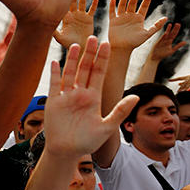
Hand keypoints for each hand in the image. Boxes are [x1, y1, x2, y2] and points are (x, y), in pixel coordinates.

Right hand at [44, 37, 138, 156]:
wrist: (66, 152)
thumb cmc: (87, 142)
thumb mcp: (106, 128)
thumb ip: (120, 111)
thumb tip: (135, 97)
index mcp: (93, 98)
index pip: (99, 74)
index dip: (103, 59)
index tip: (107, 44)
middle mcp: (80, 94)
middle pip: (86, 69)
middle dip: (90, 54)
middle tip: (94, 37)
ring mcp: (66, 97)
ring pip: (71, 73)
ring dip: (74, 59)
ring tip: (78, 44)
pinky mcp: (54, 101)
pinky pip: (54, 84)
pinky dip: (55, 73)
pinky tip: (56, 61)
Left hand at [54, 0, 97, 48]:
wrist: (80, 47)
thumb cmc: (68, 44)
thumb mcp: (59, 37)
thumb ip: (53, 31)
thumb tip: (42, 25)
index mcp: (65, 17)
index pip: (64, 5)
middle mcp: (73, 14)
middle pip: (73, 1)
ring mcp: (81, 16)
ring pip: (82, 3)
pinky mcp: (89, 19)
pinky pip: (92, 10)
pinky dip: (94, 4)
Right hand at [107, 0, 166, 50]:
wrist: (122, 49)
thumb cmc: (135, 43)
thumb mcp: (147, 34)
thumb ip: (156, 26)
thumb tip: (167, 18)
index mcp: (139, 19)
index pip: (144, 6)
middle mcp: (130, 16)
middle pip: (133, 3)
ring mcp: (121, 18)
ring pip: (123, 5)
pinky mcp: (113, 21)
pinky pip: (112, 12)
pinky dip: (112, 6)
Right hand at [149, 22, 186, 61]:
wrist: (155, 57)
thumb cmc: (163, 55)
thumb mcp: (172, 50)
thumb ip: (178, 46)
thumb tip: (185, 42)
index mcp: (169, 41)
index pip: (174, 34)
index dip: (176, 30)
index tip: (179, 25)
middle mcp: (166, 40)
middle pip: (171, 33)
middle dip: (174, 29)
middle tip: (178, 24)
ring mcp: (162, 41)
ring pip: (166, 34)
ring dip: (168, 30)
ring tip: (170, 24)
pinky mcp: (158, 42)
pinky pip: (162, 38)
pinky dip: (164, 36)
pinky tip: (166, 32)